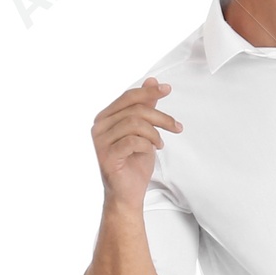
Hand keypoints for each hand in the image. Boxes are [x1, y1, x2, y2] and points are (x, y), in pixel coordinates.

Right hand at [92, 77, 181, 206]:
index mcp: (106, 117)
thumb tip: (152, 81)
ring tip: (160, 144)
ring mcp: (100, 141)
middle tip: (177, 127)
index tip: (168, 89)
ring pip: (134, 124)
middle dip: (160, 117)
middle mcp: (99, 126)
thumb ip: (146, 108)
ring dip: (155, 133)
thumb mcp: (145, 132)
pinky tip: (153, 150)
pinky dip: (147, 144)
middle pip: (134, 110)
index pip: (128, 97)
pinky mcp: (106, 156)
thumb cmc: (134, 163)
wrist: (127, 194)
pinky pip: (132, 141)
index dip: (148, 91)